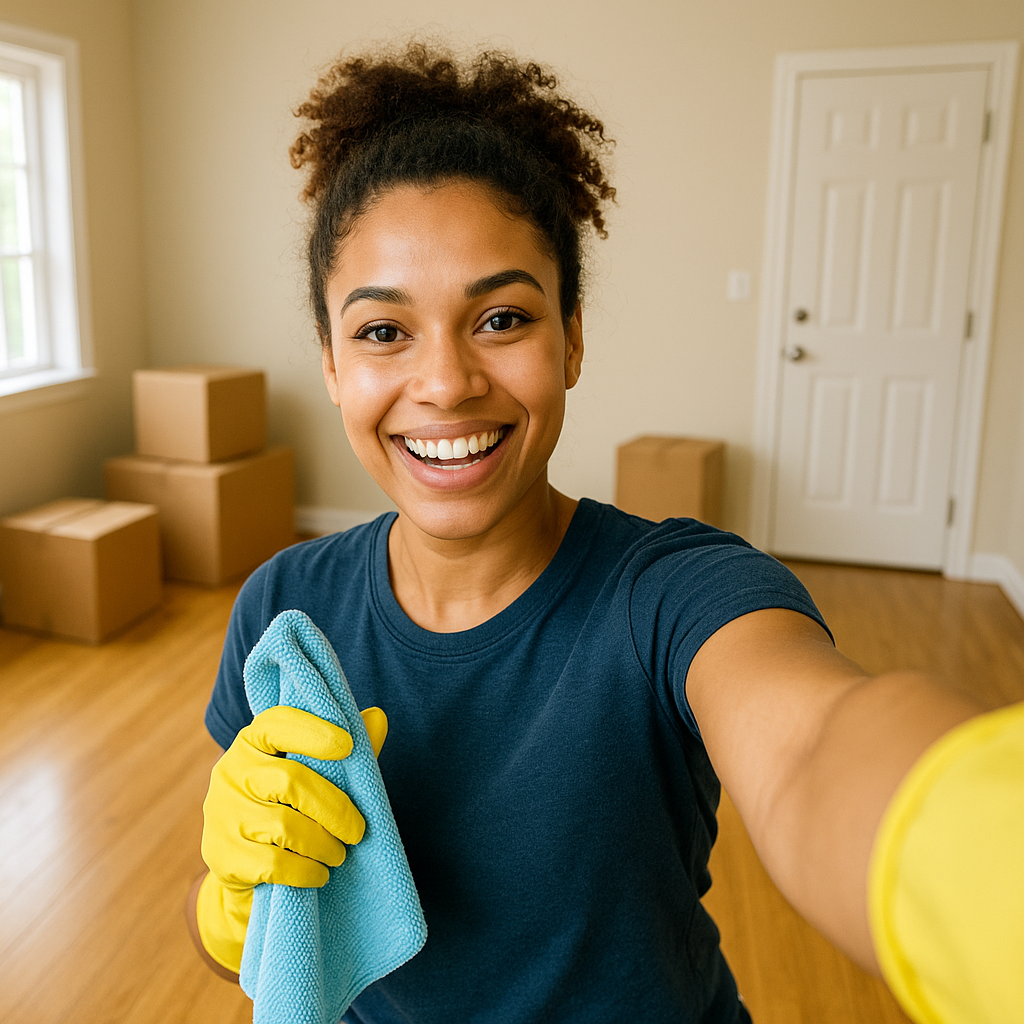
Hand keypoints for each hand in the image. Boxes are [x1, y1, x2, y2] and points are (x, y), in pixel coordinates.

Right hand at [194, 704, 387, 973]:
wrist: (247, 869)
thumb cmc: (291, 807)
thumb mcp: (315, 774)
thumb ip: (344, 749)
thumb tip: (378, 717)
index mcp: (252, 743)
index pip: (276, 724)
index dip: (312, 731)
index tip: (347, 746)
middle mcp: (230, 772)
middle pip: (290, 780)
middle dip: (334, 808)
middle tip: (357, 830)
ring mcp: (221, 815)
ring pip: (284, 826)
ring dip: (323, 844)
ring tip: (339, 853)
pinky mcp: (222, 856)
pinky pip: (273, 864)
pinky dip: (306, 871)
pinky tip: (319, 873)